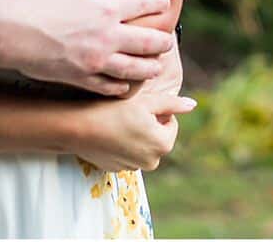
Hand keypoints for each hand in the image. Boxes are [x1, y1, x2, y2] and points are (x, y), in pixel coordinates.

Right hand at [0, 0, 175, 94]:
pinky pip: (108, 87)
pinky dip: (121, 87)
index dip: (158, 4)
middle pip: (147, 42)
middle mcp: (108, 36)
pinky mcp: (80, 79)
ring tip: (157, 68)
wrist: (12, 31)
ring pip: (133, 69)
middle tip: (169, 43)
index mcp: (108, 7)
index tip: (164, 4)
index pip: (144, 5)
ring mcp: (96, 61)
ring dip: (149, 68)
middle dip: (162, 42)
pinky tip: (126, 86)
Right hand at [77, 83, 197, 171]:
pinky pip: (128, 154)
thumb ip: (173, 103)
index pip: (170, 122)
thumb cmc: (115, 111)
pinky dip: (124, 144)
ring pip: (143, 145)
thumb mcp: (147, 101)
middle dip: (149, 124)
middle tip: (131, 113)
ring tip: (120, 122)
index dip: (157, 110)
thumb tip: (193, 105)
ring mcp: (134, 169)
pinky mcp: (118, 170)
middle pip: (158, 136)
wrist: (80, 129)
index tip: (141, 106)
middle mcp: (151, 162)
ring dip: (137, 134)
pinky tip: (111, 133)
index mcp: (162, 145)